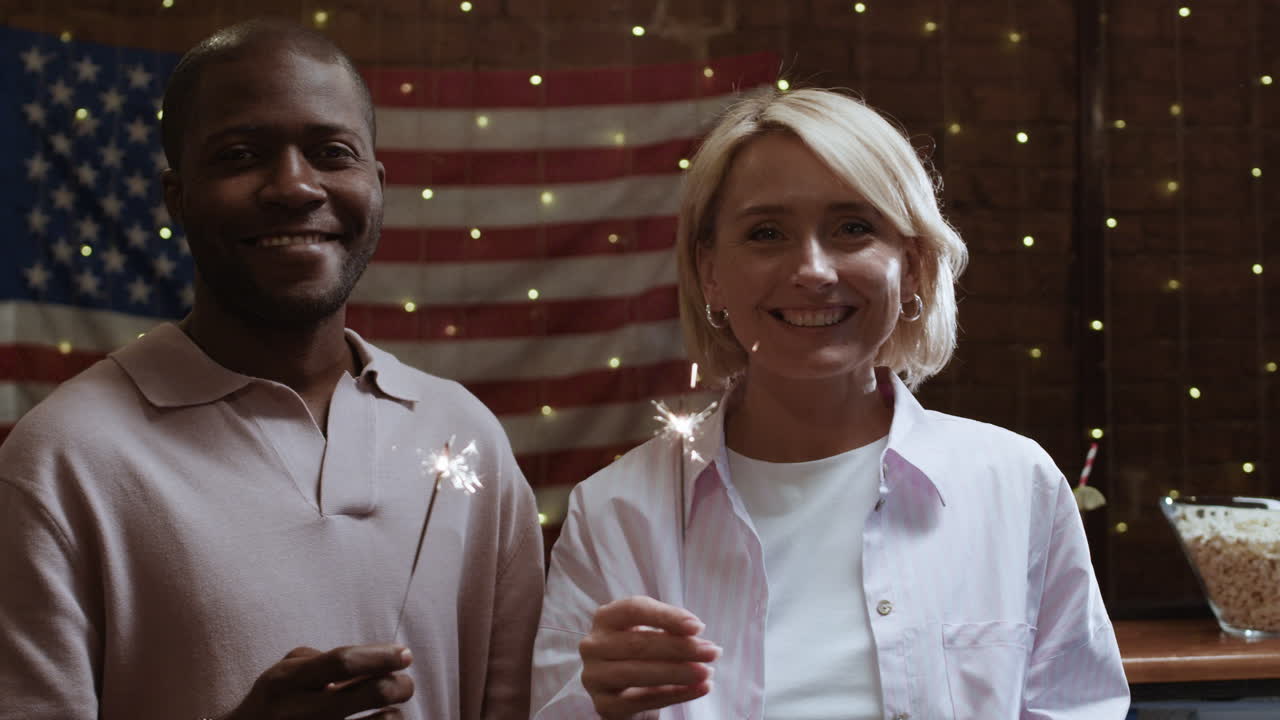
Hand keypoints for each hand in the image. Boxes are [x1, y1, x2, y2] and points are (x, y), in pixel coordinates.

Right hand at [220, 644, 414, 719]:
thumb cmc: (276, 701)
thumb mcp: (285, 671)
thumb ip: (322, 659)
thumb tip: (375, 659)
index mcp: (286, 681)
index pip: (343, 661)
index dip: (381, 656)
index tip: (404, 654)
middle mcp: (297, 713)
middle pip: (373, 692)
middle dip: (401, 684)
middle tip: (405, 684)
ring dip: (394, 715)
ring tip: (390, 711)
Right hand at [579, 596, 720, 719]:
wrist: (624, 691)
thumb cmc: (641, 653)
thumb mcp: (652, 632)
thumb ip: (670, 629)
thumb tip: (698, 633)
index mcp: (606, 617)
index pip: (634, 610)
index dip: (667, 617)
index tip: (698, 627)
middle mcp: (593, 645)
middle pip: (638, 643)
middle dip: (680, 648)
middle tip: (712, 652)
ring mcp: (595, 676)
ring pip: (637, 673)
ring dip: (678, 672)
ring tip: (707, 672)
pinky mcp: (604, 704)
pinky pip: (641, 700)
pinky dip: (674, 695)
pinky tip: (699, 689)